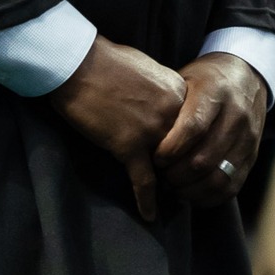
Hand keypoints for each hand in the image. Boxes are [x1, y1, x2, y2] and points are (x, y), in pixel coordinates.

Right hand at [50, 38, 186, 220]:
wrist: (78, 62)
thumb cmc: (106, 59)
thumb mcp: (147, 67)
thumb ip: (162, 89)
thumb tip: (163, 101)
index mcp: (178, 92)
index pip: (197, 128)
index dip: (193, 145)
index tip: (190, 156)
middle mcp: (172, 114)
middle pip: (188, 151)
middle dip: (186, 168)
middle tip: (184, 182)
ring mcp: (152, 131)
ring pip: (171, 169)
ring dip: (171, 185)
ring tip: (173, 199)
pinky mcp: (128, 146)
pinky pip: (143, 181)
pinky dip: (147, 201)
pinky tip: (149, 215)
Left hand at [152, 52, 266, 205]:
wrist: (246, 77)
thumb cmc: (205, 80)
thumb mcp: (186, 79)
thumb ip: (169, 105)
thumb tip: (143, 135)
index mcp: (216, 93)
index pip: (193, 127)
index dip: (171, 148)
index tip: (154, 158)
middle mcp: (236, 116)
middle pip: (204, 158)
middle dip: (176, 174)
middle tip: (159, 176)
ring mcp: (248, 139)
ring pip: (219, 177)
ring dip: (191, 189)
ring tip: (172, 186)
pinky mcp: (253, 156)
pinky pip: (232, 186)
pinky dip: (208, 196)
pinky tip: (190, 193)